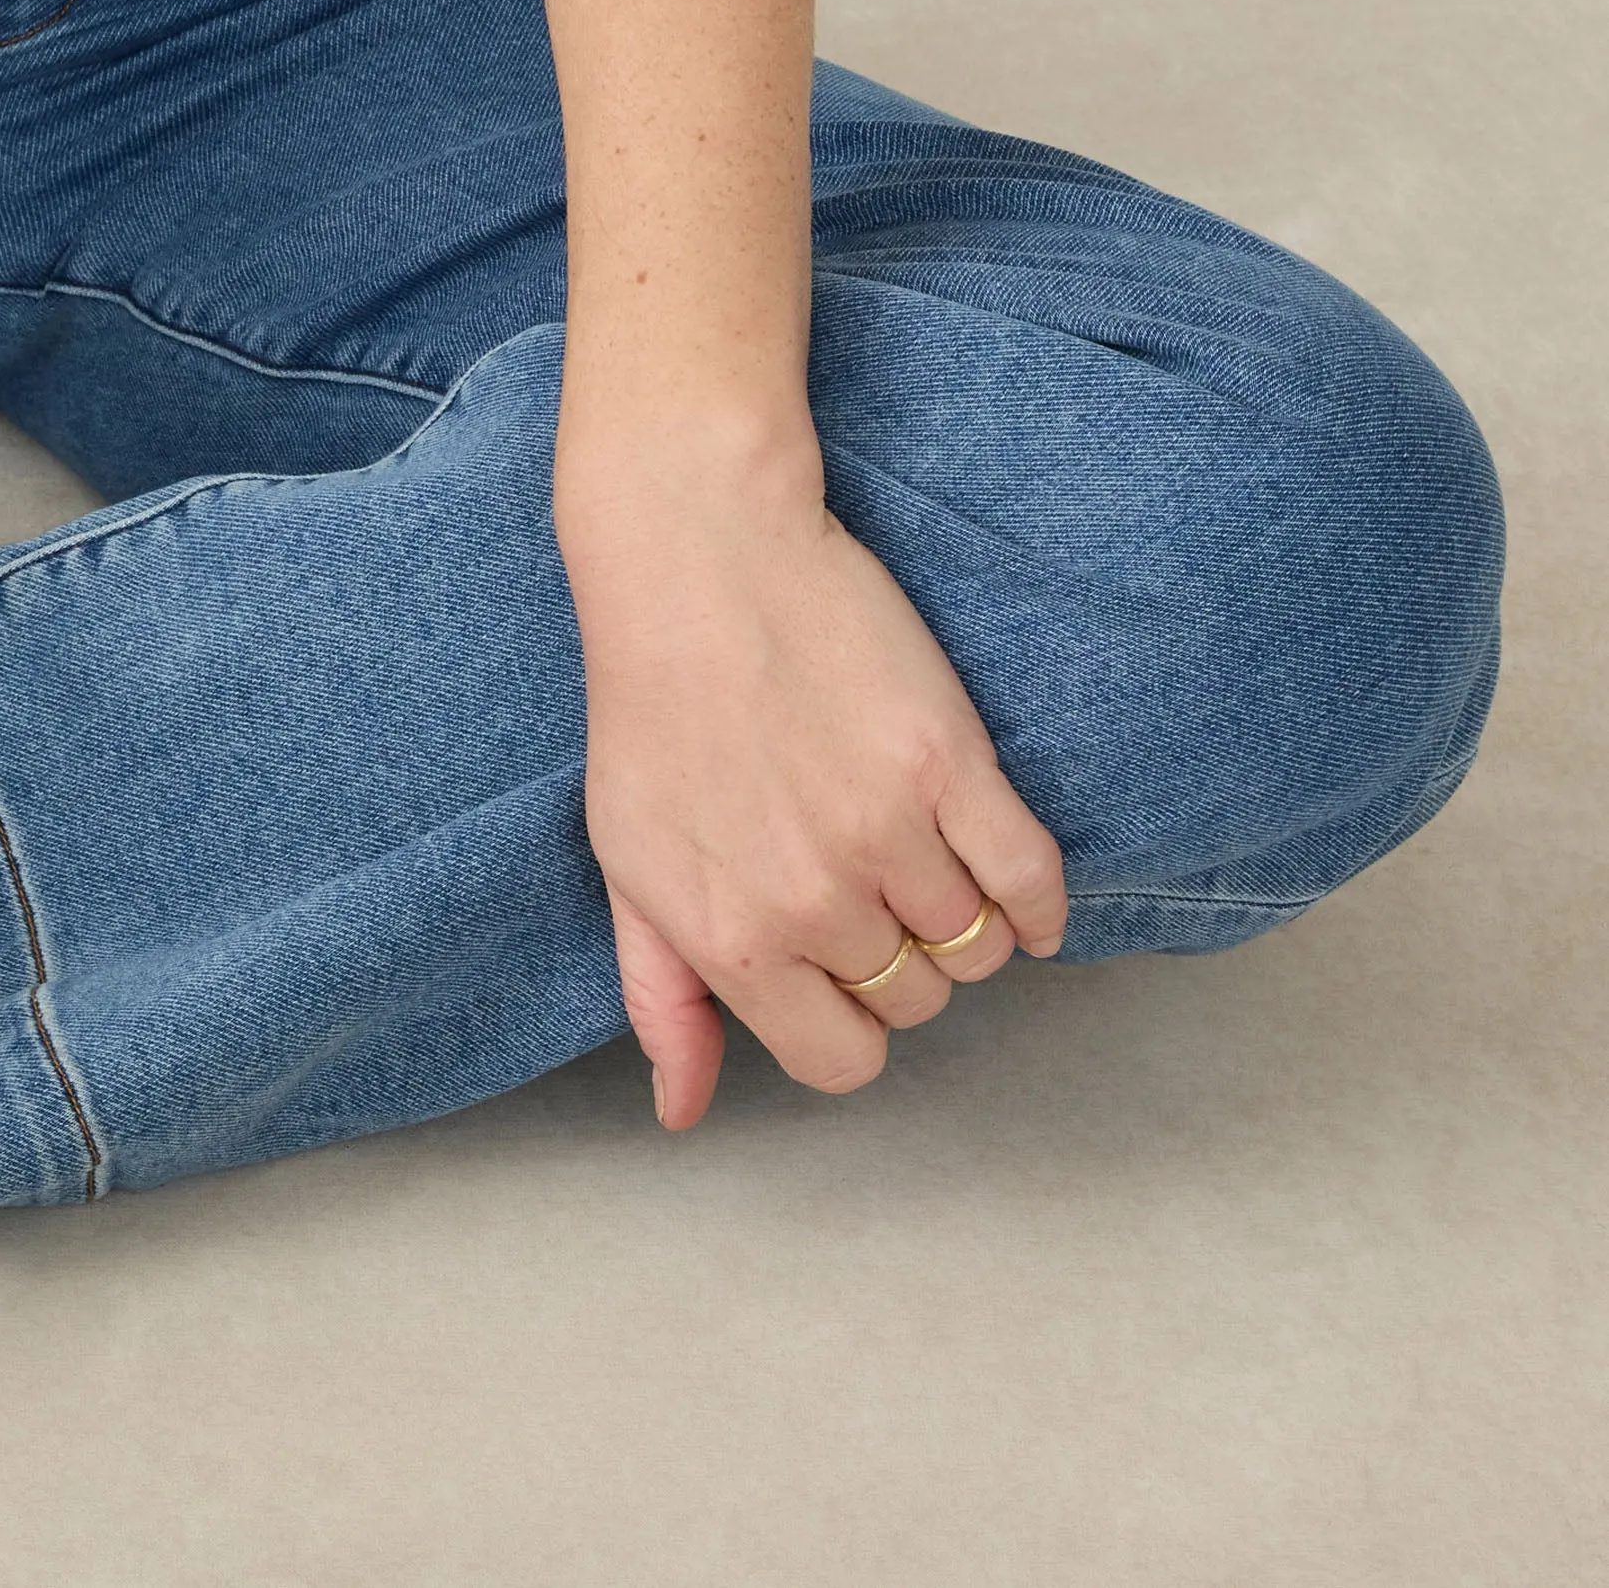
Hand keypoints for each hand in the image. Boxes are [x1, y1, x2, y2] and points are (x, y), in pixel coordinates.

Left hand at [559, 427, 1066, 1131]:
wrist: (696, 555)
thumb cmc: (652, 707)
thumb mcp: (629, 861)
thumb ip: (662, 996)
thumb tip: (683, 1111)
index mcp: (731, 938)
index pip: (842, 1062)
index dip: (851, 1019)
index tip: (841, 963)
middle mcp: (811, 901)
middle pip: (917, 1002)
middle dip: (900, 957)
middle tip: (867, 878)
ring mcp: (884, 833)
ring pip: (978, 950)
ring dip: (964, 921)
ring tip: (924, 856)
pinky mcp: (949, 764)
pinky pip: (1031, 883)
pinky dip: (1037, 901)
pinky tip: (1009, 877)